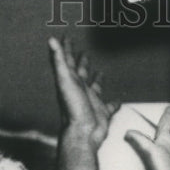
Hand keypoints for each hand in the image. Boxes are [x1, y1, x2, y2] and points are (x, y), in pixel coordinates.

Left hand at [48, 36, 116, 153]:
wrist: (83, 132)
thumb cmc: (73, 108)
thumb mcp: (65, 80)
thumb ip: (59, 59)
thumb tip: (51, 40)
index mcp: (70, 80)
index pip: (67, 60)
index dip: (66, 48)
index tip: (65, 36)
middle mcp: (80, 89)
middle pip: (80, 72)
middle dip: (80, 62)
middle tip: (82, 52)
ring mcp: (90, 101)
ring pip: (94, 87)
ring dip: (96, 79)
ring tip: (99, 71)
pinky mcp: (102, 112)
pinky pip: (110, 106)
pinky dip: (114, 103)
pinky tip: (118, 100)